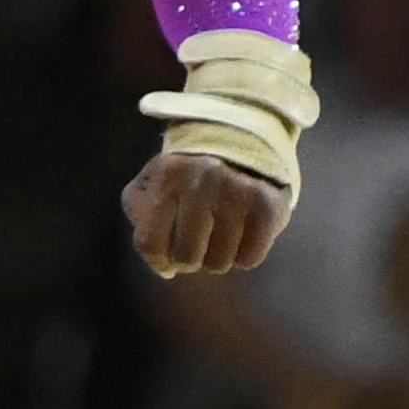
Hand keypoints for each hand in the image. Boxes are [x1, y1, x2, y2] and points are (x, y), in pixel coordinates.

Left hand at [123, 151, 290, 277]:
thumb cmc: (187, 174)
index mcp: (168, 173)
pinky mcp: (267, 206)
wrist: (240, 142)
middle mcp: (204, 179)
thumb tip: (161, 266)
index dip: (157, 261)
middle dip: (188, 260)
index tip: (166, 258)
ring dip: (216, 258)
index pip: (150, 243)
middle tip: (195, 245)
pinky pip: (249, 259)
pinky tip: (241, 235)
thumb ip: (141, 216)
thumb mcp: (152, 182)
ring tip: (218, 236)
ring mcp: (238, 191)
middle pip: (186, 257)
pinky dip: (243, 255)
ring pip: (218, 263)